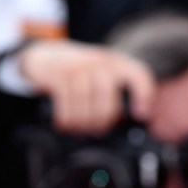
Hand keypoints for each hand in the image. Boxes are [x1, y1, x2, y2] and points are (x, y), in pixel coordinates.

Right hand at [17, 40, 155, 135]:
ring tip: (78, 129)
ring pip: (85, 105)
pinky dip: (66, 119)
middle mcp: (99, 62)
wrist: (42, 56)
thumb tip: (123, 121)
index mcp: (114, 62)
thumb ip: (111, 91)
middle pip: (107, 99)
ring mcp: (78, 67)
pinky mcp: (58, 75)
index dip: (144, 95)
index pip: (138, 74)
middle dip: (101, 121)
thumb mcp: (97, 74)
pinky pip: (66, 104)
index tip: (141, 114)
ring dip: (81, 123)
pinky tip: (64, 123)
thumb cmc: (74, 73)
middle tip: (96, 130)